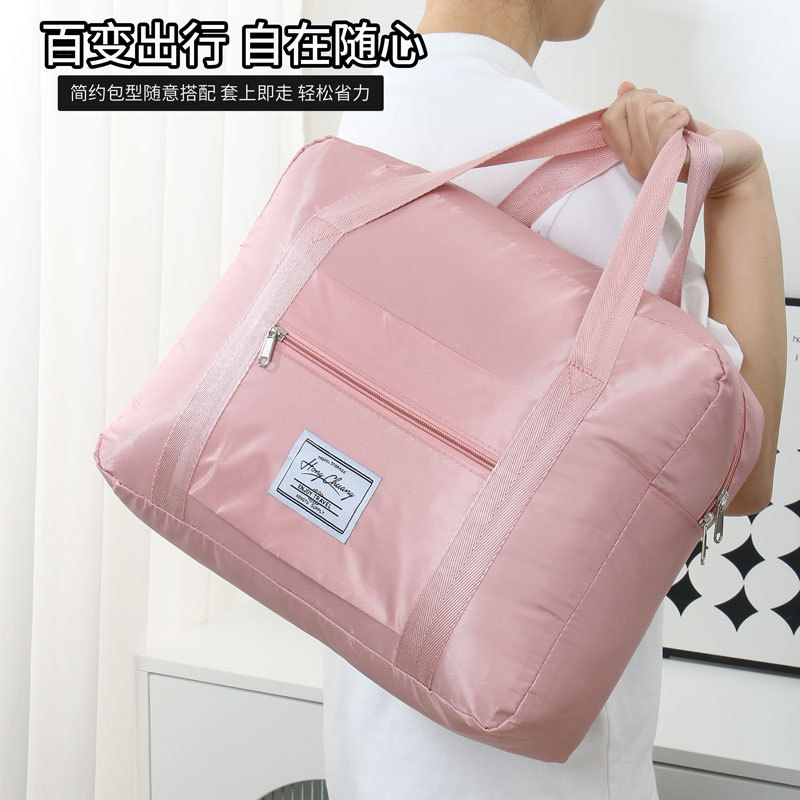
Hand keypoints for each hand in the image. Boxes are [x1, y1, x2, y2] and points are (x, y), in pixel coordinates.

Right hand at [601, 81, 763, 197]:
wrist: (732, 163)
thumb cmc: (701, 143)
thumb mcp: (666, 122)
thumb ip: (641, 108)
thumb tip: (624, 86)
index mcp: (629, 155)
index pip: (608, 119)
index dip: (627, 99)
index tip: (652, 100)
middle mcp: (636, 164)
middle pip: (630, 107)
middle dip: (656, 98)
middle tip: (674, 111)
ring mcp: (654, 166)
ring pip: (650, 112)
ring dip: (674, 107)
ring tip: (684, 123)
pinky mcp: (674, 163)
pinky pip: (667, 124)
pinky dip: (683, 115)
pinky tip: (691, 127)